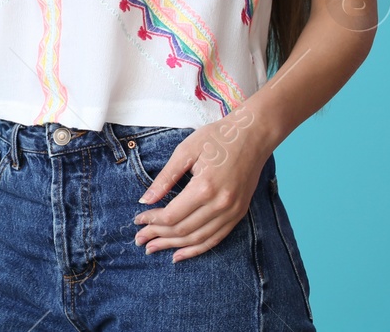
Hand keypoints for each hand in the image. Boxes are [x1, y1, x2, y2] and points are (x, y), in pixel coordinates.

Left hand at [132, 112, 268, 261]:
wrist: (253, 135)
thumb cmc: (217, 138)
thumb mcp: (185, 151)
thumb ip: (165, 178)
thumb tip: (145, 200)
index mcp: (204, 187)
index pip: (172, 215)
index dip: (151, 221)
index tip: (137, 221)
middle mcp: (220, 204)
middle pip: (183, 230)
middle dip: (158, 236)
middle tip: (138, 239)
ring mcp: (233, 212)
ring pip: (198, 238)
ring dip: (174, 246)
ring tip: (153, 248)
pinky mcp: (239, 214)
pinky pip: (216, 239)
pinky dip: (197, 248)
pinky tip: (180, 254)